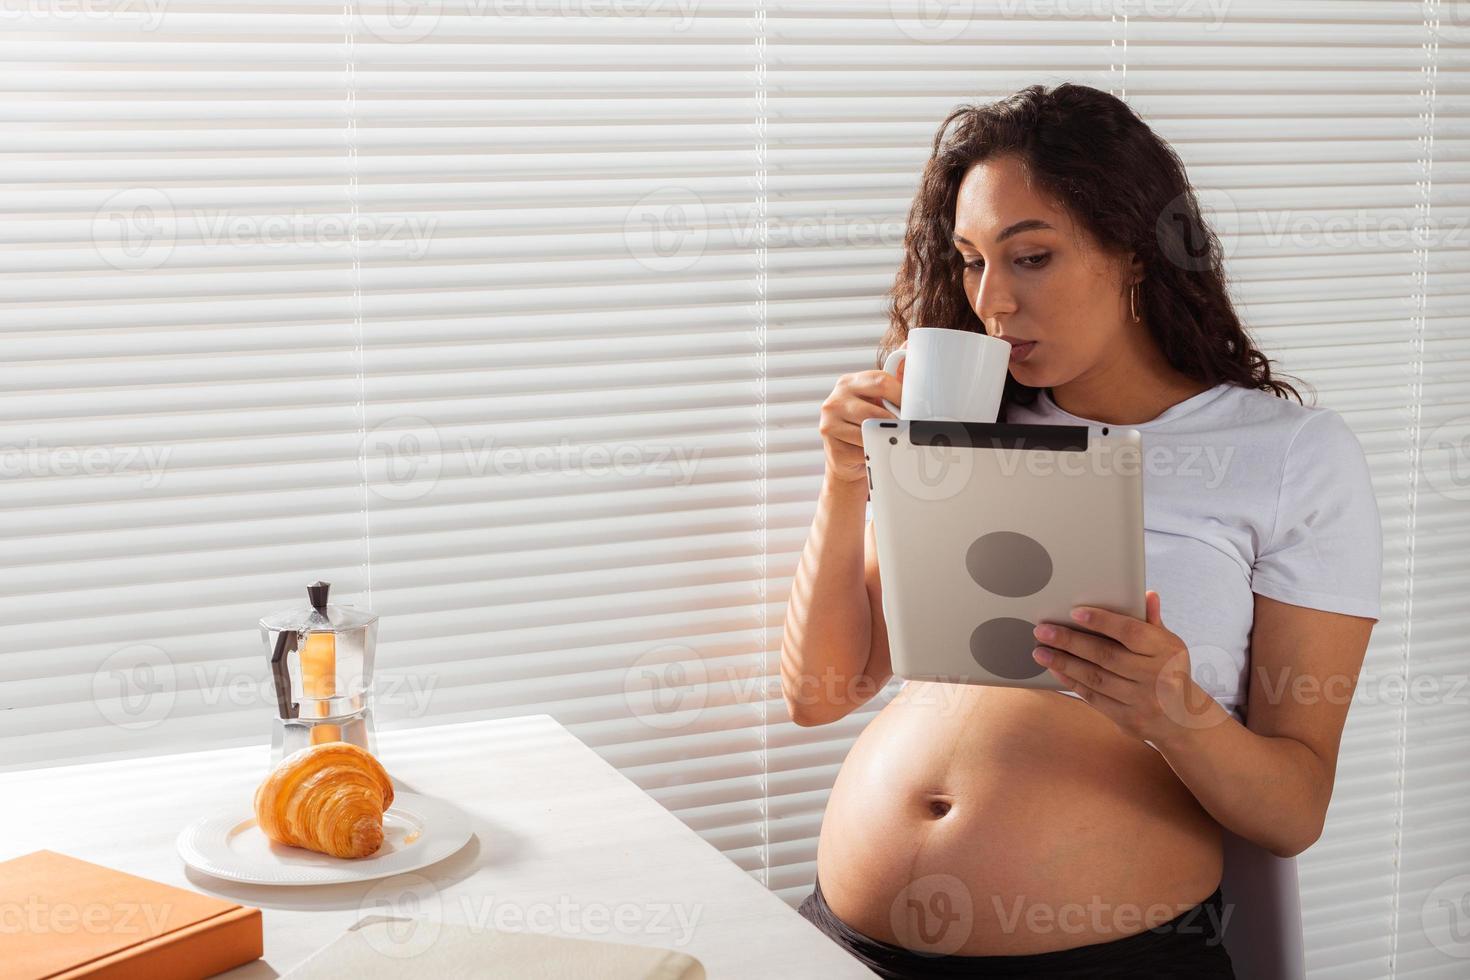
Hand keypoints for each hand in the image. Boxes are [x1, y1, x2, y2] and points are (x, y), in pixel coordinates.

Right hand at [818, 351, 904, 484]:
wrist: (844, 461)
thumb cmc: (865, 428)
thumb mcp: (878, 403)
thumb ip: (893, 380)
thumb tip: (909, 347)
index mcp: (849, 383)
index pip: (881, 381)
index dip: (902, 395)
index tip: (918, 408)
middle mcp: (836, 398)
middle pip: (875, 406)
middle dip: (897, 420)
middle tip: (912, 429)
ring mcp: (829, 419)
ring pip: (869, 429)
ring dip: (887, 438)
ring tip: (897, 442)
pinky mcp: (829, 441)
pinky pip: (861, 447)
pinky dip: (874, 452)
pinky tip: (877, 453)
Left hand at [1029, 591, 1219, 744]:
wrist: (1182, 719)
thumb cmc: (1169, 670)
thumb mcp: (1168, 645)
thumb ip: (1152, 621)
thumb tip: (1147, 595)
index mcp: (1166, 650)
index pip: (1131, 632)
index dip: (1102, 621)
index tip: (1074, 613)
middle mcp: (1156, 675)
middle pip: (1106, 655)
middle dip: (1070, 641)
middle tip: (1043, 631)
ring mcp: (1143, 700)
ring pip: (1096, 678)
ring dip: (1064, 663)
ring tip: (1040, 651)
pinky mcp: (1128, 718)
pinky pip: (1094, 698)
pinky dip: (1072, 682)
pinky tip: (1055, 669)